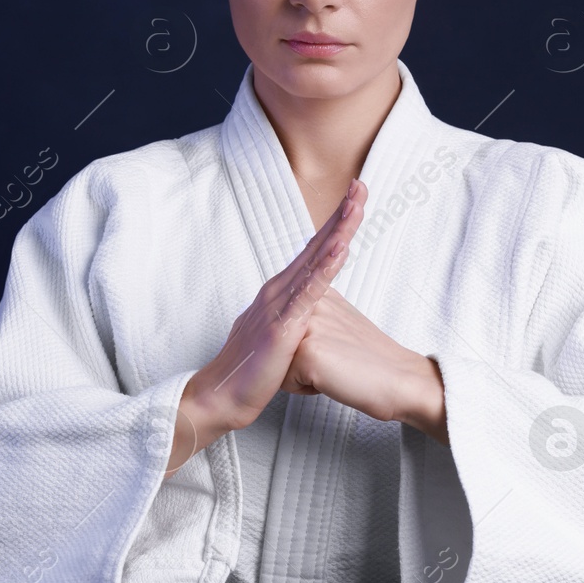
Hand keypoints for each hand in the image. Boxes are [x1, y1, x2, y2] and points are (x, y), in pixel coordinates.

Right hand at [168, 179, 367, 476]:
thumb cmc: (251, 372)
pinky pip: (307, 292)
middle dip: (340, 215)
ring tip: (356, 207)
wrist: (222, 396)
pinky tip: (340, 249)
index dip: (335, 225)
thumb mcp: (280, 340)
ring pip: (314, 261)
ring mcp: (278, 305)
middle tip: (361, 186)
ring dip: (337, 232)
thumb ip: (295, 322)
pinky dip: (325, 267)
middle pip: (315, 245)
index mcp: (279, 293)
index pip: (313, 252)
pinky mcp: (281, 325)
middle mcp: (277, 290)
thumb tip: (309, 320)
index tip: (355, 200)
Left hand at [282, 285, 449, 445]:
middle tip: (336, 359)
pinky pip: (286, 381)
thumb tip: (290, 322)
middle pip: (279, 345)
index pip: (285, 328)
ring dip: (302, 374)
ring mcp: (307, 327)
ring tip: (334, 368)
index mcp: (319, 293)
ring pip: (280, 363)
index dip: (307, 347)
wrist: (400, 380)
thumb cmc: (372, 359)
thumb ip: (315, 314)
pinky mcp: (307, 352)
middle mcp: (311, 304)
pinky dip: (306, 389)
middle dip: (300, 360)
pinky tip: (333, 379)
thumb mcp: (341, 321)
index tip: (335, 347)